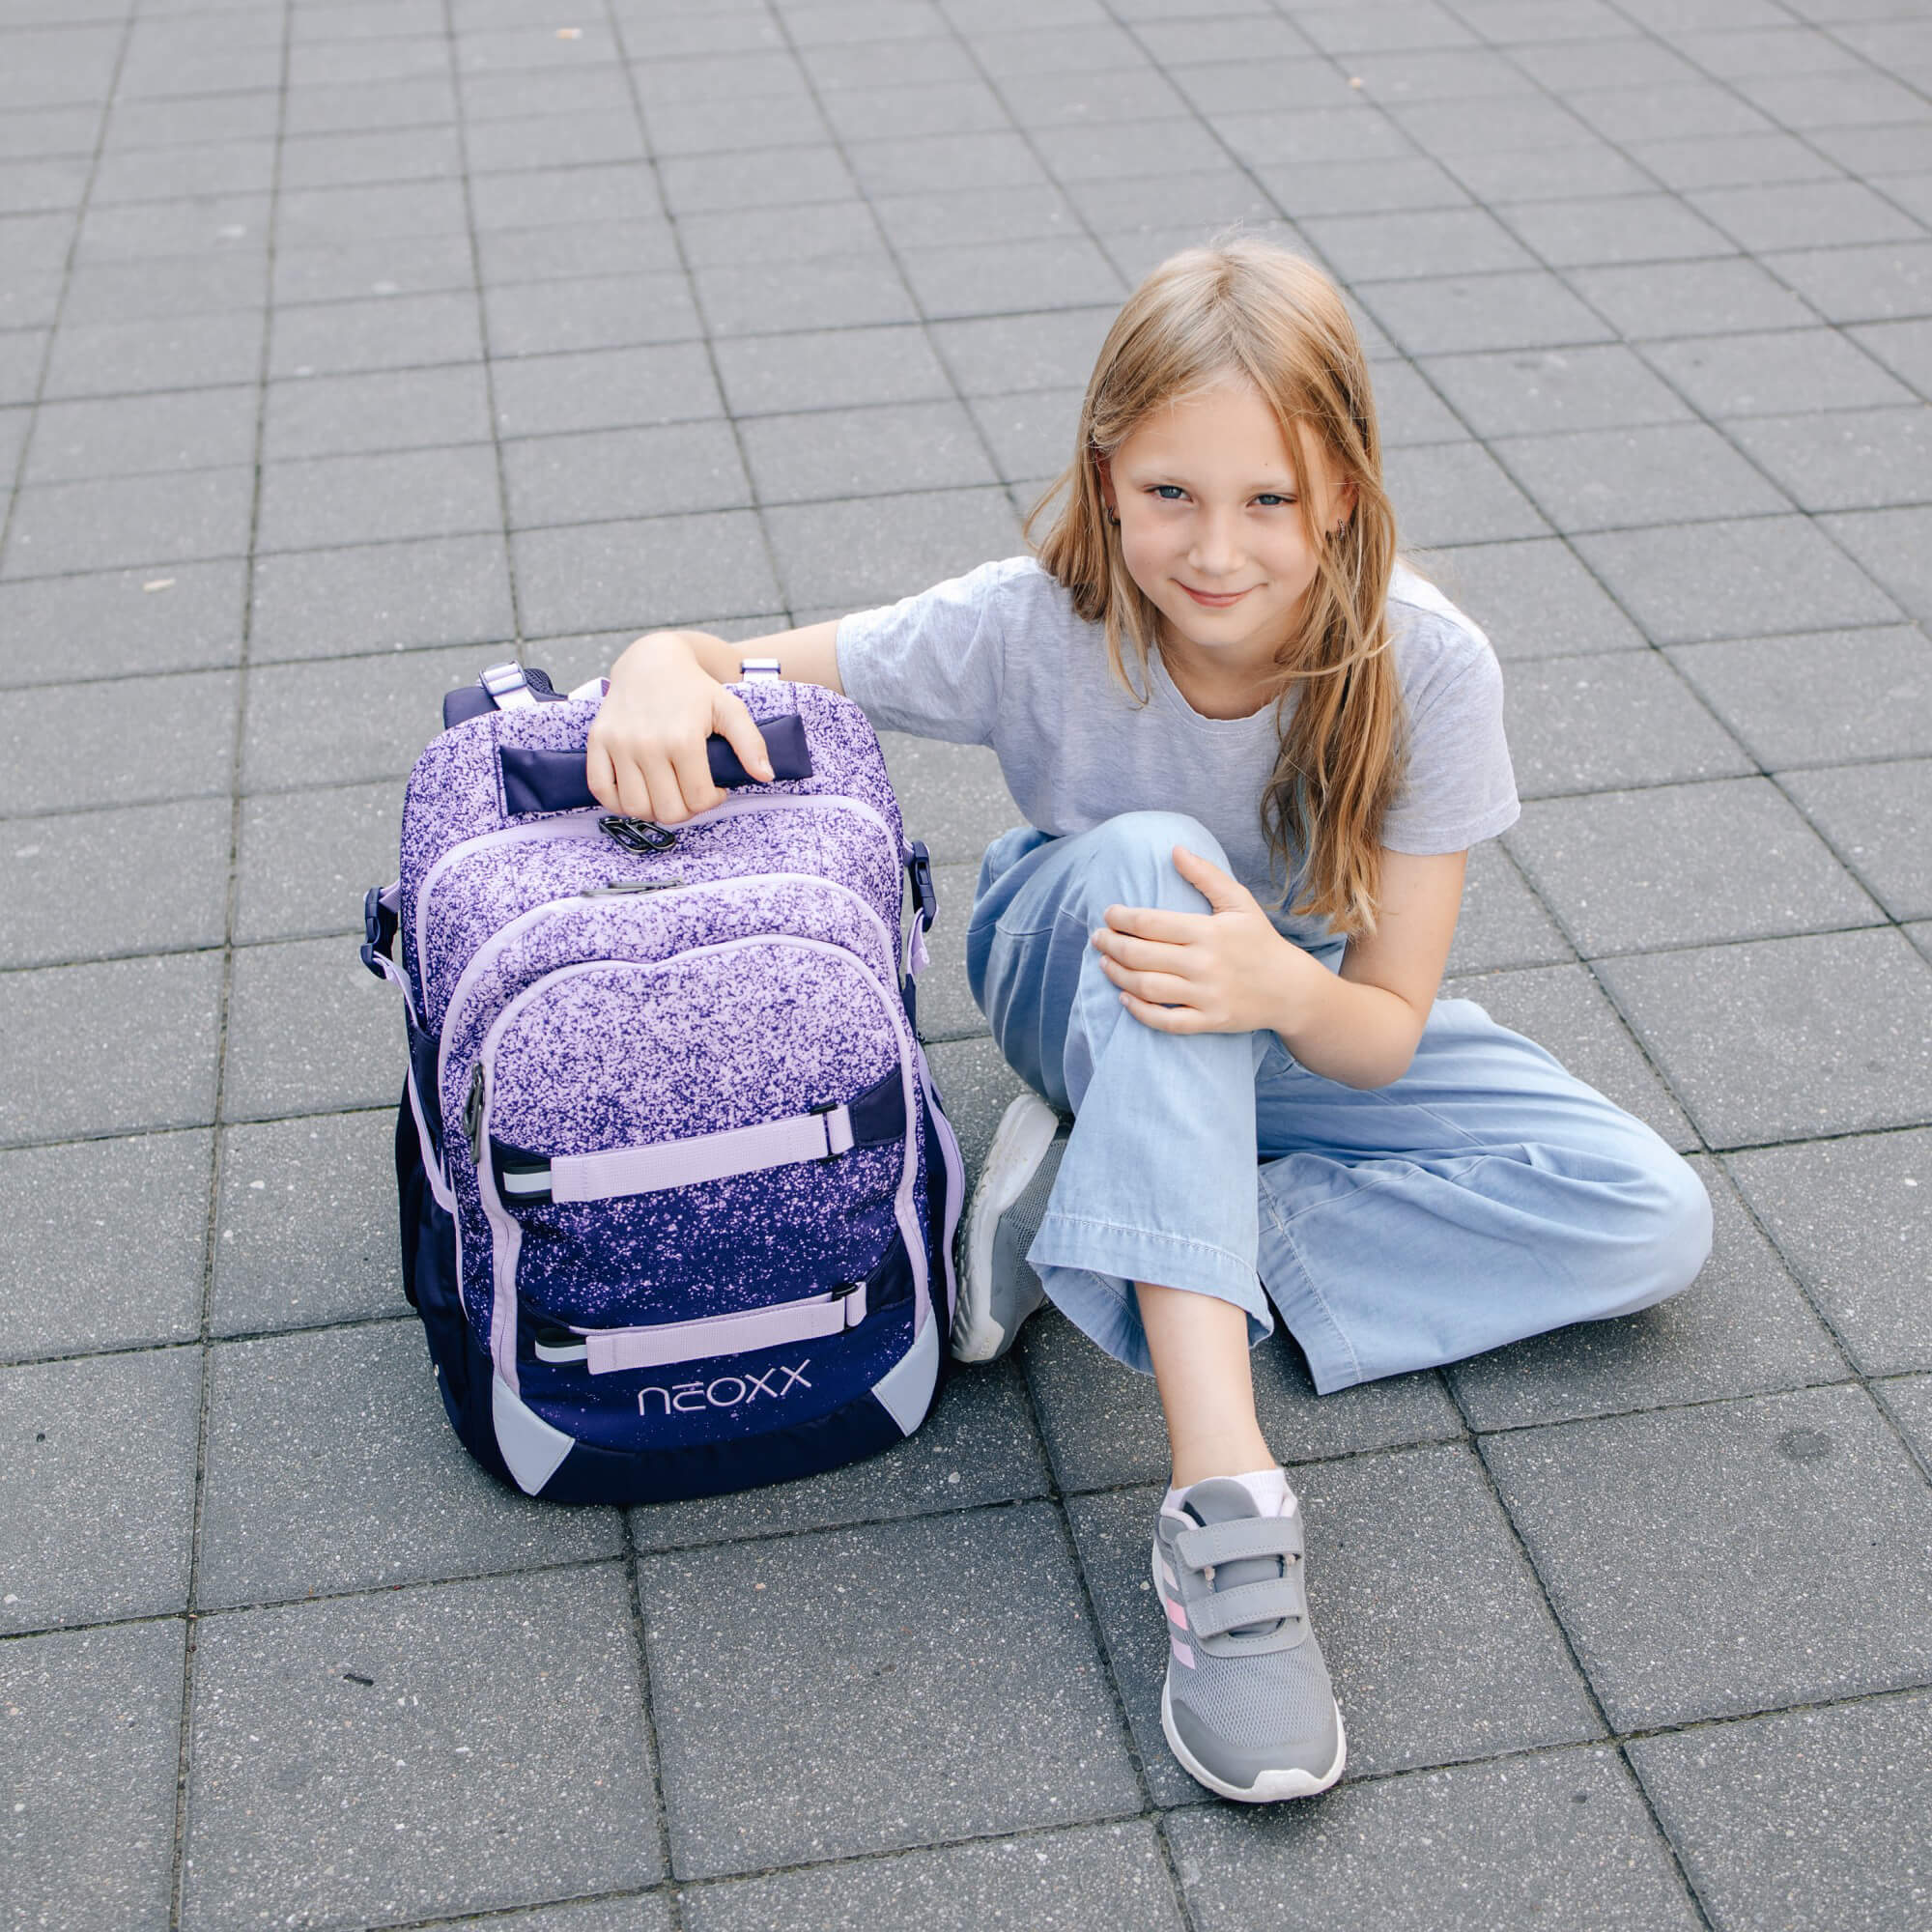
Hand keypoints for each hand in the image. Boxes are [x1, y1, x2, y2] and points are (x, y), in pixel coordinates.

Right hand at [586, 630, 772, 822]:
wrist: (651, 660)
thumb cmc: (694, 688)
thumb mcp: (729, 708)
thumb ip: (750, 743)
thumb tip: (765, 776)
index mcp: (683, 738)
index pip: (697, 800)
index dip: (711, 801)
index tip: (715, 788)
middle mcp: (647, 743)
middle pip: (667, 810)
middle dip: (685, 809)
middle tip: (691, 793)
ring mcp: (619, 744)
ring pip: (635, 807)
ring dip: (654, 810)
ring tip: (667, 793)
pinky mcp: (597, 741)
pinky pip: (601, 790)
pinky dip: (618, 802)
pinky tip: (638, 791)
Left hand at [1090, 845, 1312, 1035]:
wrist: (1290, 988)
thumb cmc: (1259, 940)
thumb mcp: (1239, 901)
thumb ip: (1206, 875)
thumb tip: (1174, 850)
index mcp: (1208, 932)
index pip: (1151, 924)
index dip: (1122, 918)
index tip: (1108, 914)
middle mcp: (1204, 964)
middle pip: (1141, 956)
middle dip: (1111, 945)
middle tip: (1097, 937)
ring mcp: (1206, 996)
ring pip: (1146, 988)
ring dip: (1118, 975)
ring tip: (1104, 962)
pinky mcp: (1209, 1021)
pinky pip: (1165, 1021)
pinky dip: (1140, 1012)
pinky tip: (1124, 998)